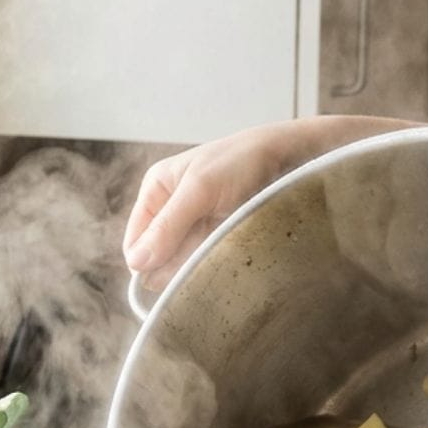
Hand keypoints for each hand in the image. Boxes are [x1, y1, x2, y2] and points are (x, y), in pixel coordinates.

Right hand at [122, 115, 414, 291]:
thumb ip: (167, 226)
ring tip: (225, 246)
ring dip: (200, 264)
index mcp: (158, 190)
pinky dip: (216, 263)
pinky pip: (208, 263)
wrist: (292, 157)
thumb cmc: (244, 161)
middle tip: (206, 253)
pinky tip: (232, 251)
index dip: (149, 261)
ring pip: (185, 264)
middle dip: (178, 263)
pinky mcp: (221, 238)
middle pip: (160, 258)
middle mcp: (174, 210)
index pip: (136, 242)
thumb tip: (136, 263)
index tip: (171, 270)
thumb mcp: (200, 190)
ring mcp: (199, 226)